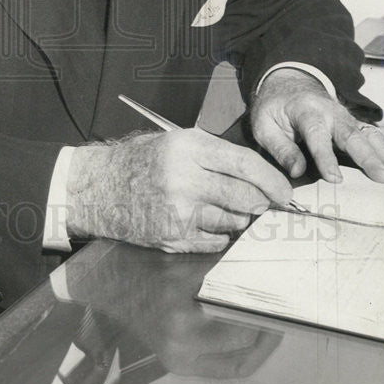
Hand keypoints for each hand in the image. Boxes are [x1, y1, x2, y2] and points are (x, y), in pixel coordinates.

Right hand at [66, 128, 292, 252]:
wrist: (98, 187)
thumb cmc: (140, 161)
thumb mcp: (176, 142)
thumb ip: (215, 157)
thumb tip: (259, 179)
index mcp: (188, 148)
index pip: (244, 165)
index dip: (272, 180)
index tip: (285, 191)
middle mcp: (185, 179)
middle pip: (244, 196)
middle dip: (262, 202)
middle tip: (267, 204)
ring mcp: (178, 211)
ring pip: (232, 221)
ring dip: (240, 219)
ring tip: (229, 210)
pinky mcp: (172, 236)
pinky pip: (215, 241)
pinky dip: (220, 235)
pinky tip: (208, 223)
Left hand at [250, 69, 383, 183]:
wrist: (287, 85)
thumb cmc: (274, 109)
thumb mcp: (263, 125)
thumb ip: (280, 148)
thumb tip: (297, 172)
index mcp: (306, 111)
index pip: (317, 136)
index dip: (325, 158)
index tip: (335, 180)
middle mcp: (333, 113)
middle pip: (353, 136)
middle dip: (369, 158)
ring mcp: (349, 119)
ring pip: (372, 136)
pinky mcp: (357, 126)